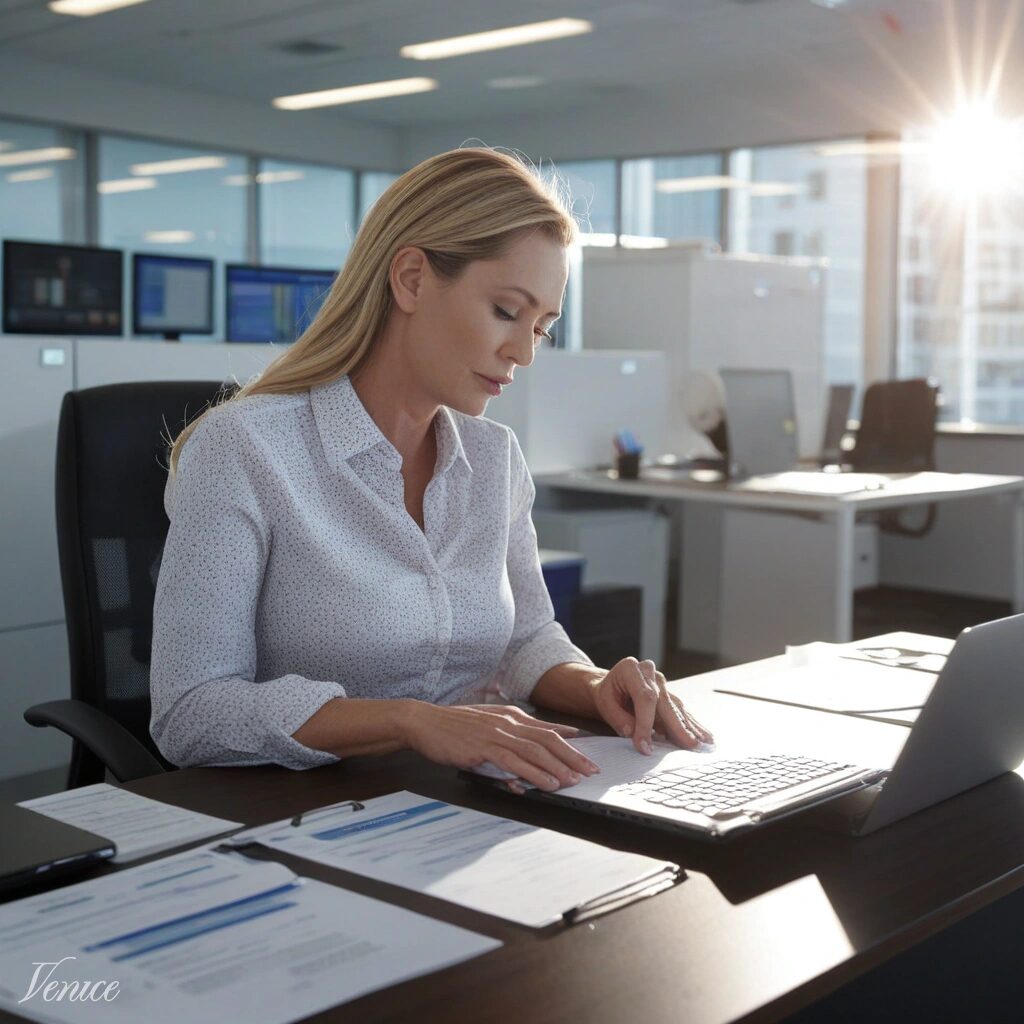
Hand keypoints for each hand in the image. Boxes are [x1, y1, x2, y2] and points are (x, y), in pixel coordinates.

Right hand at [401, 702, 599, 792]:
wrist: (424, 722)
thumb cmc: (453, 727)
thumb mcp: (486, 726)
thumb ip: (509, 736)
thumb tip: (524, 759)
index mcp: (510, 717)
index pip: (546, 729)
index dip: (569, 741)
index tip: (587, 752)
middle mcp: (508, 723)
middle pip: (549, 740)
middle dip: (573, 756)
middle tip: (591, 771)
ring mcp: (497, 734)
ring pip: (536, 751)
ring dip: (559, 767)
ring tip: (574, 780)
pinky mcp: (484, 748)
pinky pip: (516, 762)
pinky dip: (534, 773)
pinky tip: (547, 783)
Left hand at [591, 657, 713, 754]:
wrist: (611, 685)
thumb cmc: (607, 694)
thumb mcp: (604, 704)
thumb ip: (618, 718)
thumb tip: (632, 732)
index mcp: (631, 669)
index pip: (645, 697)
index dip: (646, 723)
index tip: (644, 746)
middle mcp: (651, 673)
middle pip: (666, 702)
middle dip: (677, 726)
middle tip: (689, 745)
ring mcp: (662, 684)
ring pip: (677, 708)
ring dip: (690, 727)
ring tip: (704, 743)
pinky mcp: (669, 695)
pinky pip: (681, 712)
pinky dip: (692, 726)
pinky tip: (705, 737)